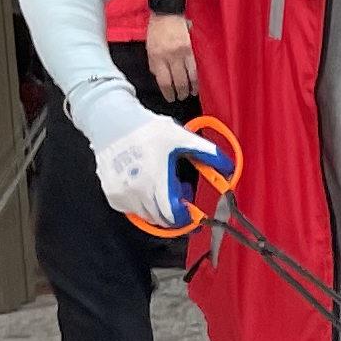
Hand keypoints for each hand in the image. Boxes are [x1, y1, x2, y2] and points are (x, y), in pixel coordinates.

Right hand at [94, 113, 222, 228]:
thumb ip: (208, 153)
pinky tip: (145, 185)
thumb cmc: (147, 129)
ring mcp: (121, 194)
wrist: (113, 122)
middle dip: (174, 211)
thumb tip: (229, 167)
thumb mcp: (182, 137)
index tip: (192, 211)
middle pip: (161, 218)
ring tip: (162, 185)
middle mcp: (136, 190)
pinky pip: (131, 209)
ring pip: (146, 215)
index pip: (172, 215)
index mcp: (156, 179)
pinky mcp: (111, 194)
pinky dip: (141, 204)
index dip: (186, 217)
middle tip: (180, 192)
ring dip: (158, 208)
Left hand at [143, 10, 198, 102]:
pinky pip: (194, 68)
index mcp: (156, 57)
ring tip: (190, 94)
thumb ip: (154, 64)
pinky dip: (195, 78)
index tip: (170, 99)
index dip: (167, 93)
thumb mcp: (149, 48)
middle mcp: (168, 57)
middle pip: (176, 81)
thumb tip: (161, 78)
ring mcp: (180, 53)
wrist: (166, 14)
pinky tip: (196, 84)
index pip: (163, 81)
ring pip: (187, 76)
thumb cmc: (156, 31)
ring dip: (189, 88)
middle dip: (179, 92)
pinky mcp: (190, 50)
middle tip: (181, 98)